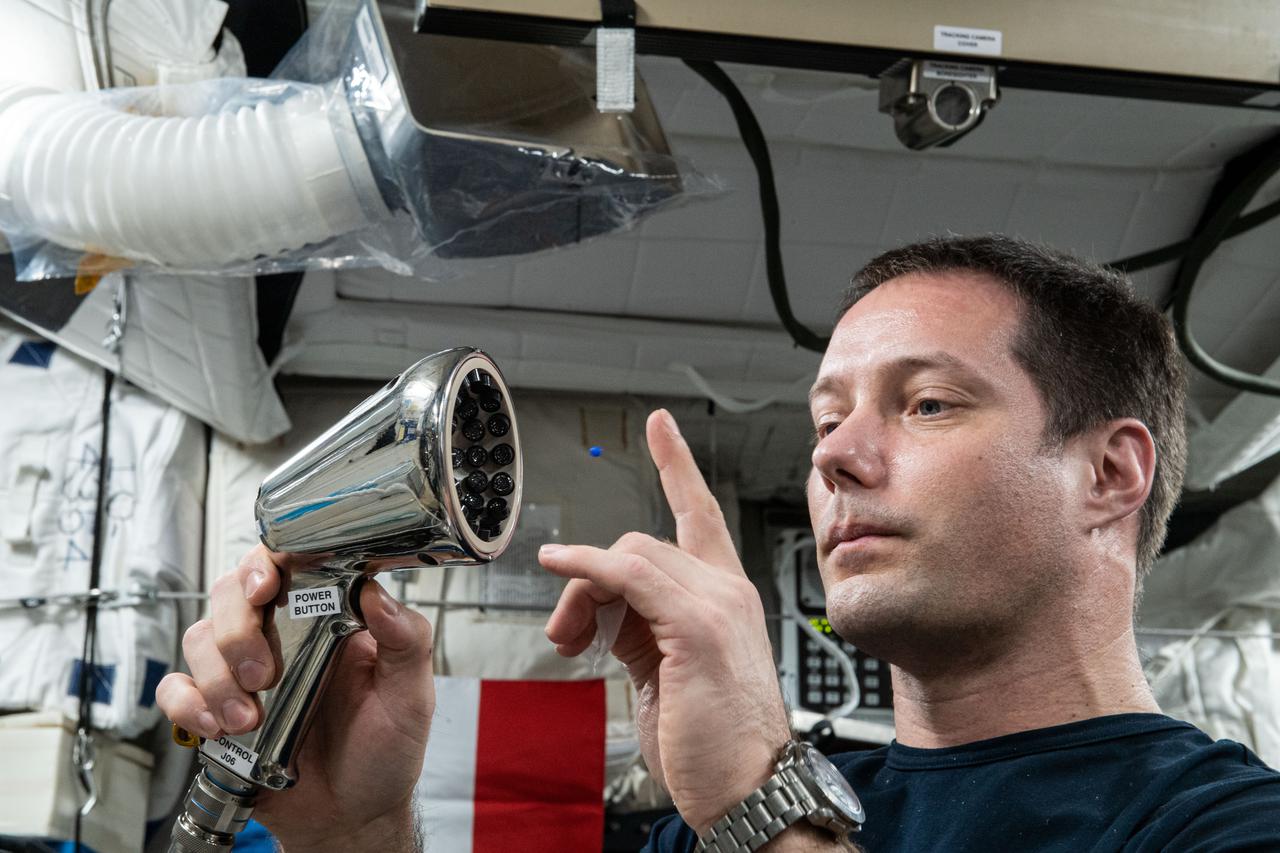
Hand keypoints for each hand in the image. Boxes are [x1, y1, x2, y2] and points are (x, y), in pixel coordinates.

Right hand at [156, 546, 433, 850]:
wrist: (352, 816)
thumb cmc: (384, 751)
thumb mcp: (411, 695)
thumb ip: (406, 641)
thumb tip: (377, 594)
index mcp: (328, 617)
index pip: (287, 564)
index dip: (266, 564)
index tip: (267, 586)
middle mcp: (281, 635)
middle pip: (231, 594)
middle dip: (238, 630)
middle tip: (265, 674)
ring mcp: (243, 671)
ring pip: (200, 638)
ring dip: (217, 677)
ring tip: (250, 719)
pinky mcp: (215, 711)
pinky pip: (177, 689)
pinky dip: (187, 704)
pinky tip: (217, 728)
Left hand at [539, 409, 791, 832]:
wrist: (750, 791)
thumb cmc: (711, 742)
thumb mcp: (668, 670)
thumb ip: (641, 624)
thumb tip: (599, 606)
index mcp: (726, 595)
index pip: (699, 514)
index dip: (677, 466)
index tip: (661, 426)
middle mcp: (727, 589)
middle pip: (640, 542)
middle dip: (590, 579)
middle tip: (570, 636)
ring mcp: (717, 603)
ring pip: (630, 555)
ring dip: (583, 590)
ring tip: (572, 642)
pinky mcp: (697, 627)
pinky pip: (629, 574)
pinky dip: (587, 567)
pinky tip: (560, 567)